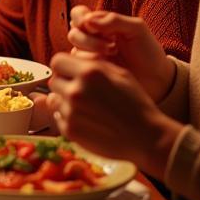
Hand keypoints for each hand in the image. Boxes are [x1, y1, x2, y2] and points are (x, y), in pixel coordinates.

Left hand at [48, 52, 181, 176]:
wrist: (146, 137)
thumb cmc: (136, 105)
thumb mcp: (120, 74)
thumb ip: (92, 65)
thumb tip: (72, 61)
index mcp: (89, 72)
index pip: (57, 61)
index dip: (64, 67)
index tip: (70, 72)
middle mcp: (76, 90)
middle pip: (54, 81)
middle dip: (64, 84)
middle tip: (80, 92)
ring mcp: (71, 112)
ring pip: (55, 100)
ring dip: (65, 102)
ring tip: (85, 108)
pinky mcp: (69, 130)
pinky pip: (59, 118)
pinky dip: (68, 118)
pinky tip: (87, 120)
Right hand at [66, 5, 175, 102]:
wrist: (156, 79)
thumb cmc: (148, 51)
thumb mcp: (137, 29)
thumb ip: (114, 20)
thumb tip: (88, 20)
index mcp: (101, 23)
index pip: (78, 14)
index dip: (81, 18)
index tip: (94, 27)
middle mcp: (92, 38)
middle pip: (73, 32)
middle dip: (89, 39)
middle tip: (112, 46)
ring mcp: (90, 55)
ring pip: (74, 49)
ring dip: (91, 51)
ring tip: (112, 55)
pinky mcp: (90, 71)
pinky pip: (79, 65)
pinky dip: (92, 63)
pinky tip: (109, 66)